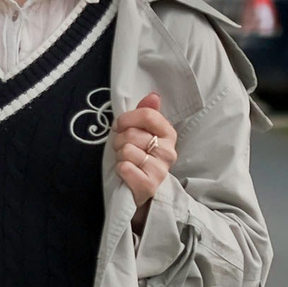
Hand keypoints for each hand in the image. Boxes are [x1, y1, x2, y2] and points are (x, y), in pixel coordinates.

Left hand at [112, 93, 176, 216]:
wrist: (138, 190)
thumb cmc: (138, 157)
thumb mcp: (140, 132)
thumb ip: (146, 113)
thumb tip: (154, 96)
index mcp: (168, 134)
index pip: (148, 115)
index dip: (127, 119)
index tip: (119, 126)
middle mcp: (168, 151)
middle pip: (133, 133)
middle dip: (120, 140)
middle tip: (123, 148)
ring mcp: (160, 170)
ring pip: (127, 150)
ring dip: (120, 156)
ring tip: (126, 161)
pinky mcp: (149, 185)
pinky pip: (125, 168)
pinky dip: (120, 169)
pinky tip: (126, 173)